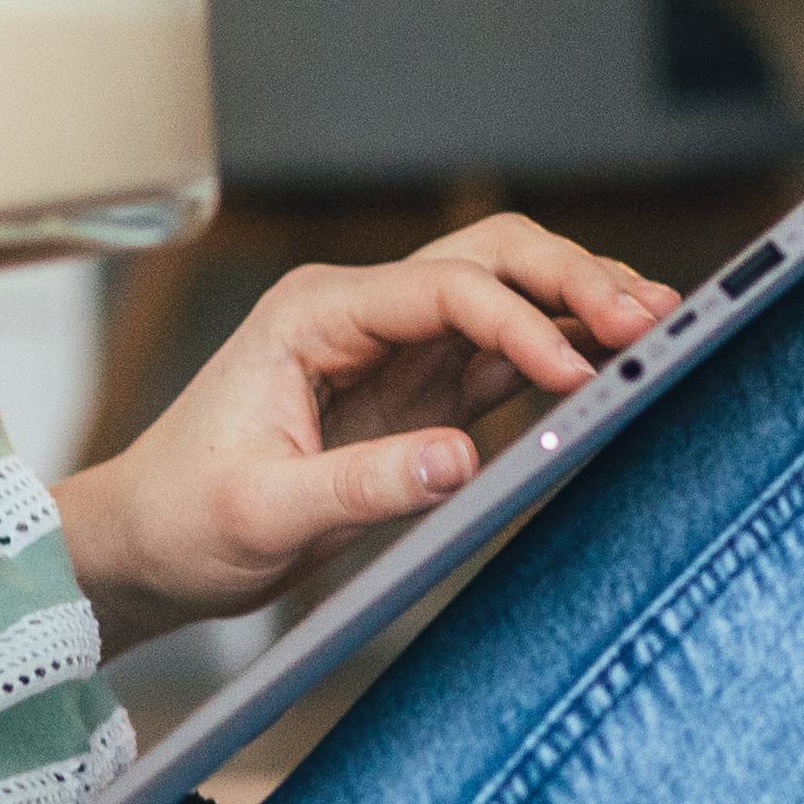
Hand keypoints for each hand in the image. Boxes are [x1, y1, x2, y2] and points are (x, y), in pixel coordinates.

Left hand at [57, 215, 670, 642]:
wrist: (145, 545)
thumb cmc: (183, 520)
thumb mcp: (265, 514)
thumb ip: (364, 485)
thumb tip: (461, 460)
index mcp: (315, 315)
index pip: (443, 290)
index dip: (519, 323)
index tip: (577, 373)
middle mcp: (360, 312)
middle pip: (490, 258)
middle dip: (573, 279)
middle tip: (650, 320)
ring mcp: (394, 347)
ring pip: (508, 293)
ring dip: (579, 303)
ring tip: (659, 327)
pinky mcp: (416, 392)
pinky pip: (503, 354)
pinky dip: (561, 352)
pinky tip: (613, 365)